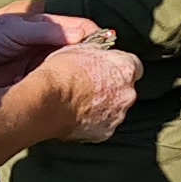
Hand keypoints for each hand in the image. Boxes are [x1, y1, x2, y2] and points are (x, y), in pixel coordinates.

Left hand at [0, 3, 102, 88]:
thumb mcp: (14, 28)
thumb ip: (45, 30)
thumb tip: (81, 33)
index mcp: (46, 28)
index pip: (78, 30)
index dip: (94, 37)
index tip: (107, 46)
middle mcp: (47, 48)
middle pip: (79, 53)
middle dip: (92, 59)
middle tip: (107, 69)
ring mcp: (43, 70)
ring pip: (71, 72)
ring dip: (82, 77)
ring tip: (97, 84)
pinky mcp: (35, 90)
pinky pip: (57, 90)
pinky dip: (68, 93)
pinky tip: (79, 98)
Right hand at [24, 43, 139, 142]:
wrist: (47, 100)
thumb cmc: (61, 73)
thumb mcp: (81, 48)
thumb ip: (99, 51)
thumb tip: (101, 51)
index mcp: (126, 68)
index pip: (133, 65)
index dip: (117, 67)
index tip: (106, 68)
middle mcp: (128, 93)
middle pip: (126, 89)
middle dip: (113, 88)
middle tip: (91, 86)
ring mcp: (117, 115)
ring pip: (116, 109)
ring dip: (104, 106)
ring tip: (80, 102)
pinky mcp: (105, 132)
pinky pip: (103, 125)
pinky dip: (94, 121)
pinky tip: (77, 115)